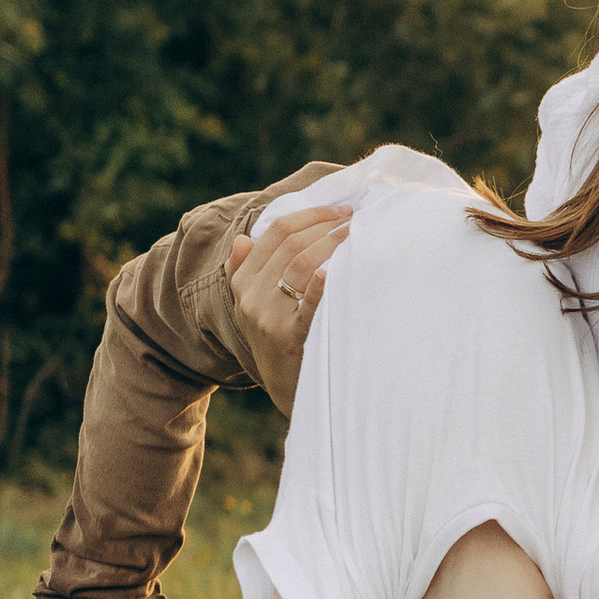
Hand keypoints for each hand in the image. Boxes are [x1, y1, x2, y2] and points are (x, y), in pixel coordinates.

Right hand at [228, 206, 353, 415]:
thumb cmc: (278, 339)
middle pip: (290, 244)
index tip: (338, 211)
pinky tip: (334, 272)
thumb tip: (242, 238)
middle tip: (354, 220)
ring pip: (301, 265)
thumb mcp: (253, 306)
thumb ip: (244, 271)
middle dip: (326, 226)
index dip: (309, 215)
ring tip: (356, 236)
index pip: (274, 232)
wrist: (286, 387)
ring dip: (332, 244)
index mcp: (243, 282)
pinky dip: (320, 286)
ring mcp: (269, 318)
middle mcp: (251, 297)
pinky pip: (307, 307)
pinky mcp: (289, 339)